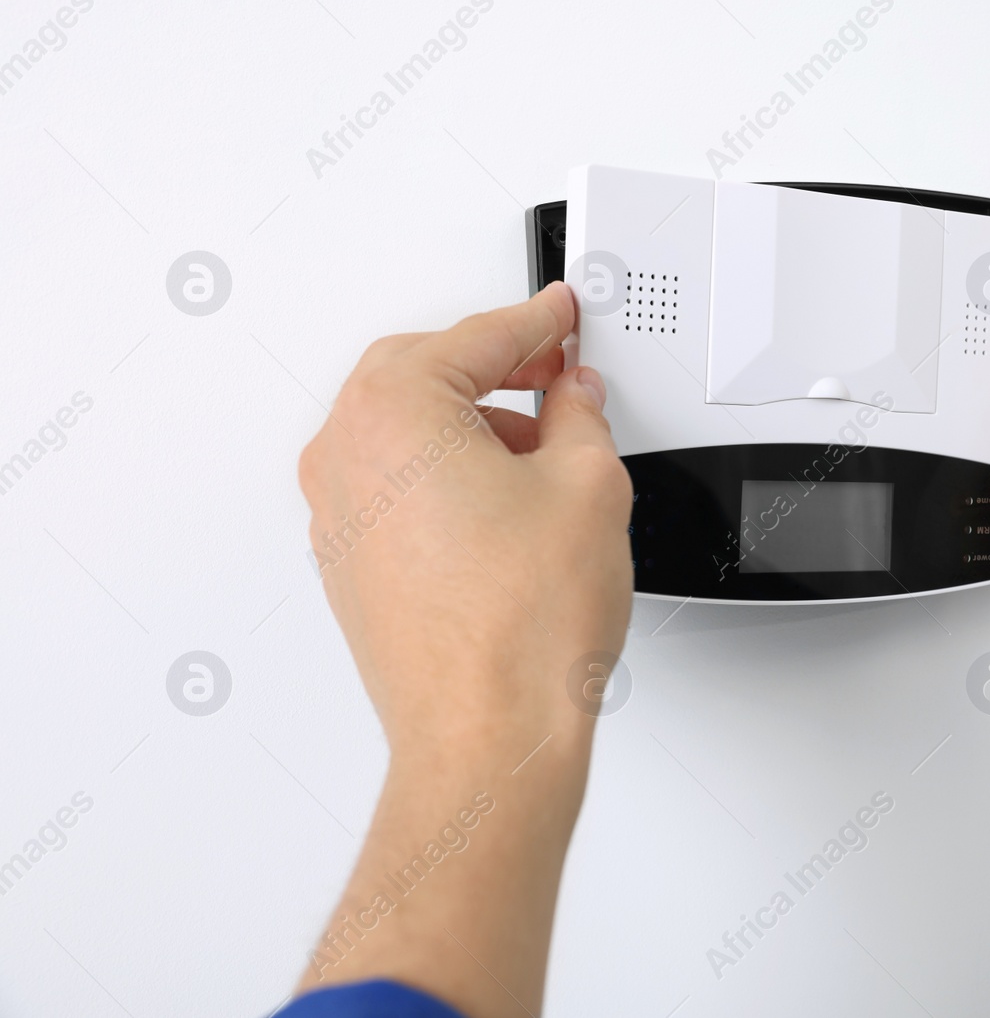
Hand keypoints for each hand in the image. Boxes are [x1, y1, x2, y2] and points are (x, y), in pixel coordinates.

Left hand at [297, 279, 632, 764]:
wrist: (487, 737)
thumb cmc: (520, 632)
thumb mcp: (589, 485)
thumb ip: (581, 415)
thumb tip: (574, 399)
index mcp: (393, 413)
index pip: (478, 338)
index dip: (538, 322)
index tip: (561, 314)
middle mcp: (346, 457)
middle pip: (424, 374)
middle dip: (497, 369)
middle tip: (555, 371)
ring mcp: (338, 516)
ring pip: (406, 432)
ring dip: (472, 425)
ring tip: (546, 452)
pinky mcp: (350, 564)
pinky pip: (395, 486)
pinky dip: (446, 473)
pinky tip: (508, 502)